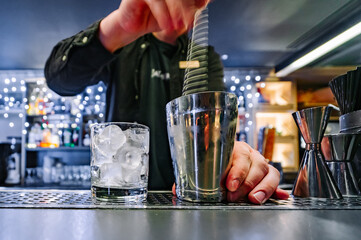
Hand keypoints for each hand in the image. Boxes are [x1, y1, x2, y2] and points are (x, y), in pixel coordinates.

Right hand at [99, 0, 208, 51]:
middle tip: (189, 23)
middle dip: (187, 8)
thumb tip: (205, 1)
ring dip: (176, 12)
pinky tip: (167, 26)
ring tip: (178, 26)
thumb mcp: (177, 15)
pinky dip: (163, 15)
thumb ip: (191, 8)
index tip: (202, 7)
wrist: (133, 27)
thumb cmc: (155, 19)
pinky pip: (155, 1)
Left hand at [172, 141, 288, 203]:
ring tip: (254, 200)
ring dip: (263, 188)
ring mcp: (260, 163)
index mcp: (233, 147)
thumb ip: (193, 177)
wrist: (222, 155)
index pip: (240, 155)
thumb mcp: (204, 165)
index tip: (230, 185)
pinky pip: (275, 180)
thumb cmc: (214, 160)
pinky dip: (278, 190)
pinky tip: (281, 198)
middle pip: (256, 164)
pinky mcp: (267, 174)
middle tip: (235, 196)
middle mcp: (249, 153)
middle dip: (246, 183)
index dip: (237, 171)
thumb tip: (177, 189)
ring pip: (268, 171)